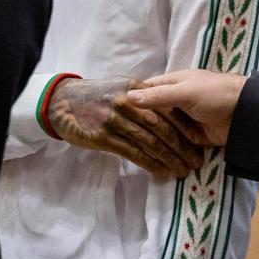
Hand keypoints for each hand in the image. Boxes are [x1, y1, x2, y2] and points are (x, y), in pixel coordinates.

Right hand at [47, 75, 203, 178]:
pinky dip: (150, 163)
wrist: (60, 99)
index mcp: (136, 88)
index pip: (167, 108)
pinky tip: (161, 172)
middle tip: (196, 162)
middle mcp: (128, 102)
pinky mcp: (104, 137)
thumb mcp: (122, 86)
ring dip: (169, 158)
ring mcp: (116, 120)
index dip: (184, 126)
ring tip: (183, 171)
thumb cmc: (95, 94)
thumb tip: (166, 108)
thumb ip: (144, 95)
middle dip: (182, 146)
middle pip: (162, 127)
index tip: (198, 140)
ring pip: (150, 142)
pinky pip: (133, 152)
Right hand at [126, 70, 246, 146]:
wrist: (245, 113)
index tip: (114, 114)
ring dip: (156, 142)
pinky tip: (155, 161)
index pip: (145, 92)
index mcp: (171, 84)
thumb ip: (158, 95)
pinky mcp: (191, 137)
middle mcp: (174, 101)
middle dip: (143, 126)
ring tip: (138, 153)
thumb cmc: (215, 94)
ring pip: (162, 131)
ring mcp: (183, 120)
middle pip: (152, 115)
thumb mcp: (185, 92)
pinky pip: (175, 144)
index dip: (132, 102)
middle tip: (125, 139)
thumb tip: (127, 97)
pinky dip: (168, 152)